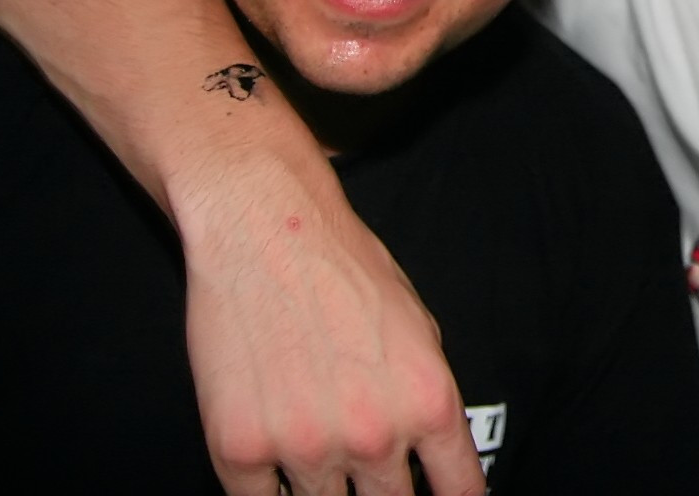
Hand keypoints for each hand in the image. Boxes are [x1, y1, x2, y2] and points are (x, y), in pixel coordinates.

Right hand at [176, 154, 485, 495]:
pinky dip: (268, 491)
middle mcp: (374, 434)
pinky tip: (275, 462)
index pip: (460, 491)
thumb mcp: (419, 328)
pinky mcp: (238, 450)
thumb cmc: (345, 268)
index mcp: (429, 402)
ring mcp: (305, 448)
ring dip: (325, 493)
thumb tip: (430, 456)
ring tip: (320, 450)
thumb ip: (424, 400)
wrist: (264, 230)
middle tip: (373, 479)